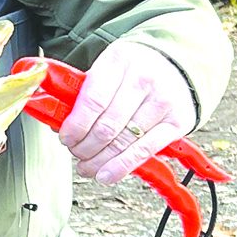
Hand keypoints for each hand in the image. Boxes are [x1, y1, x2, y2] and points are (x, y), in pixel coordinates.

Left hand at [58, 40, 195, 185]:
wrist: (175, 63)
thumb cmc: (133, 69)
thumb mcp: (106, 69)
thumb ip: (83, 94)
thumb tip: (59, 124)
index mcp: (119, 61)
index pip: (92, 101)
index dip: (75, 126)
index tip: (65, 138)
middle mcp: (143, 80)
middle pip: (107, 126)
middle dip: (84, 147)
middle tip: (75, 152)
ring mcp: (163, 102)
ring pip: (123, 141)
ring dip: (99, 160)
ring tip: (86, 166)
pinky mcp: (177, 122)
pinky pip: (144, 151)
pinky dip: (121, 167)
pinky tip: (106, 174)